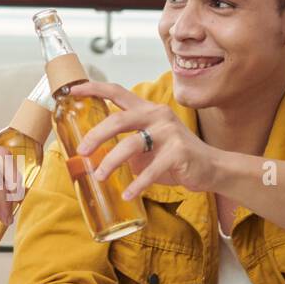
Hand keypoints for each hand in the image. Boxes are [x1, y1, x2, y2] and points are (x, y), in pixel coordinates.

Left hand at [69, 81, 222, 196]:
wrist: (211, 168)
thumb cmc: (175, 157)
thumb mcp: (148, 147)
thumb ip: (126, 145)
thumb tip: (94, 157)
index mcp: (148, 110)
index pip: (117, 92)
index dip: (93, 89)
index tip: (73, 90)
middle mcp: (158, 116)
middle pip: (118, 119)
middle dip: (96, 136)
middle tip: (82, 151)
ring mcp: (169, 133)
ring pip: (131, 144)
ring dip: (111, 162)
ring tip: (100, 176)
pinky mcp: (178, 152)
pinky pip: (150, 170)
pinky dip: (137, 184)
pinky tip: (128, 194)